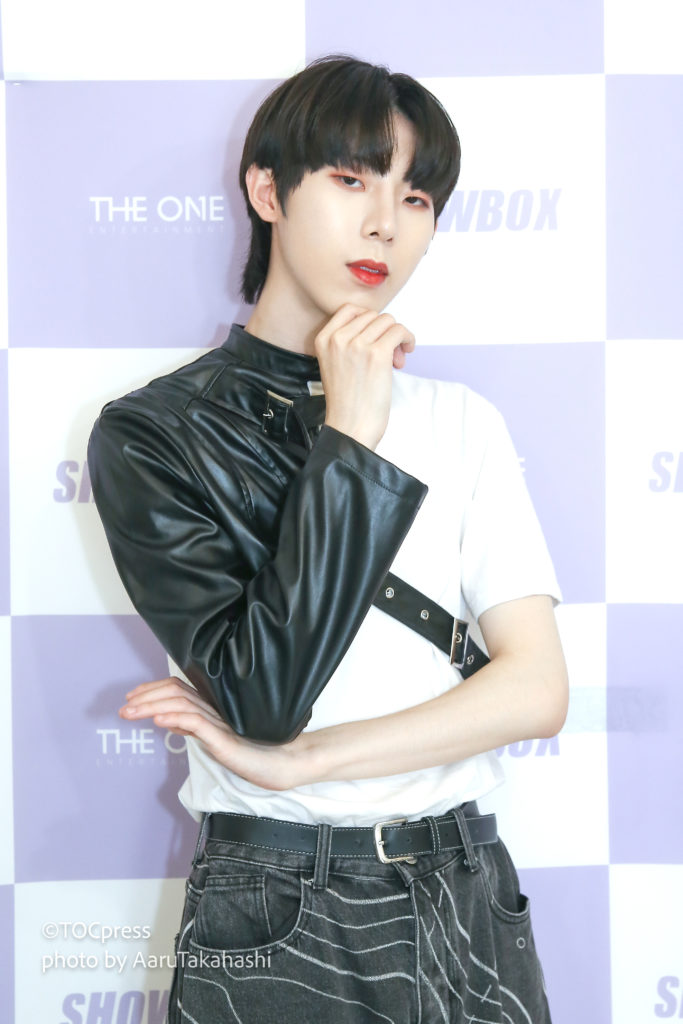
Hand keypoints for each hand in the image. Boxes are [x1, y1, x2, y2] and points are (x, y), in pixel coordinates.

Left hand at [119, 677, 307, 790]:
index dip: (152, 689)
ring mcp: (221, 722)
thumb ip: (196, 729)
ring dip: (151, 706)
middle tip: (123, 708)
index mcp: (213, 708)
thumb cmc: (256, 753)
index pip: (178, 689)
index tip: (132, 696)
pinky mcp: (226, 738)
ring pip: (181, 704)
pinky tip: (159, 721)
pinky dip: (175, 719)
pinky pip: (198, 723)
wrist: (284, 764)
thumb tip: (170, 722)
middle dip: (144, 697)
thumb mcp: (217, 741)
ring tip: (131, 712)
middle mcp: (215, 709)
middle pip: (175, 693)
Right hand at [315, 304, 414, 449]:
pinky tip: (407, 352)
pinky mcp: (377, 354)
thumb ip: (348, 343)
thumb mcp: (335, 365)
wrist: (350, 427)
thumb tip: (381, 327)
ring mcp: (357, 344)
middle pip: (373, 315)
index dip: (368, 321)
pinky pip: (399, 330)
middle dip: (384, 332)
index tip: (375, 337)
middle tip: (388, 355)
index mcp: (323, 339)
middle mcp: (338, 338)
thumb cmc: (347, 403)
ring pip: (388, 321)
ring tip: (396, 360)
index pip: (350, 309)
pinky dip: (407, 338)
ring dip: (397, 337)